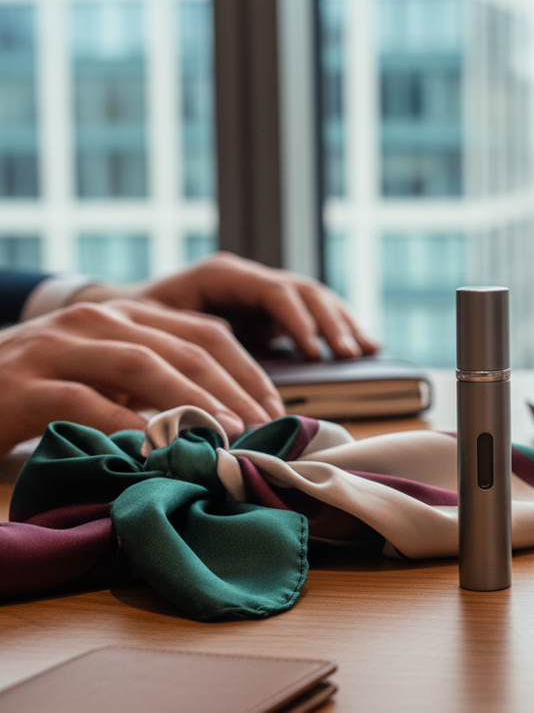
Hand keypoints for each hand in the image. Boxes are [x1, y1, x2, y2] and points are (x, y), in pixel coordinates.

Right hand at [0, 300, 285, 454]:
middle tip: (263, 428)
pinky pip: (86, 402)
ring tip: (225, 434)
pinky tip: (155, 451)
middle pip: (185, 348)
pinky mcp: (24, 384)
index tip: (276, 410)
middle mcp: (97, 321)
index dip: (247, 371)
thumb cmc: (37, 390)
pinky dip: (127, 426)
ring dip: (192, 402)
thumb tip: (226, 418)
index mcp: (125, 315)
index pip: (205, 334)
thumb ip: (155, 383)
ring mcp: (58, 346)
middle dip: (233, 389)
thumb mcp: (104, 376)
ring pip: (142, 365)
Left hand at [79, 252, 379, 359]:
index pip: (272, 290)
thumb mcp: (146, 338)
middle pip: (302, 291)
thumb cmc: (127, 329)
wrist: (117, 316)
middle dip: (329, 323)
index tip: (313, 351)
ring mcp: (260, 292)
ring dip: (342, 325)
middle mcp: (246, 278)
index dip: (297, 321)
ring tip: (366, 352)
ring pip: (314, 300)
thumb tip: (207, 396)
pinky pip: (313, 314)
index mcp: (219, 275)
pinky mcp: (268, 312)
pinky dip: (338, 329)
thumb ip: (177, 358)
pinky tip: (364, 349)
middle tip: (350, 355)